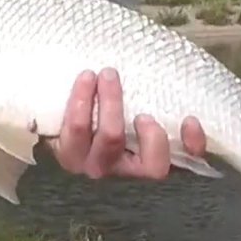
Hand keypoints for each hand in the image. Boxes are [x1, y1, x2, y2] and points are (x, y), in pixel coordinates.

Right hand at [47, 68, 206, 179]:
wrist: (107, 147)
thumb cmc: (84, 120)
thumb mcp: (66, 113)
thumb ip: (63, 99)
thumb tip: (49, 68)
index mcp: (76, 155)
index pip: (76, 133)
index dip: (81, 103)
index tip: (87, 74)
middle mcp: (105, 168)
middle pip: (110, 141)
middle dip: (111, 104)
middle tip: (109, 74)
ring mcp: (138, 172)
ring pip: (151, 166)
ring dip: (151, 136)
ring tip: (145, 115)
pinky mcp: (168, 168)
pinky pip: (187, 164)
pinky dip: (192, 143)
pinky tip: (190, 120)